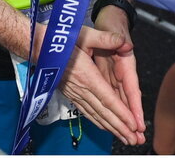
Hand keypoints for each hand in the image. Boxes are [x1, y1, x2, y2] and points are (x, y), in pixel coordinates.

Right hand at [33, 23, 144, 144]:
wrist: (40, 48)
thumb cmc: (63, 41)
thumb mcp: (85, 34)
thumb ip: (105, 38)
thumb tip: (124, 41)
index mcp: (87, 76)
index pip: (107, 99)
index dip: (121, 113)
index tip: (133, 124)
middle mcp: (81, 89)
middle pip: (104, 112)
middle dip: (120, 127)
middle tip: (135, 140)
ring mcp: (75, 94)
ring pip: (96, 115)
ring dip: (112, 129)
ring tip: (126, 138)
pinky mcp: (71, 95)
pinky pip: (87, 113)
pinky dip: (98, 122)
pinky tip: (107, 128)